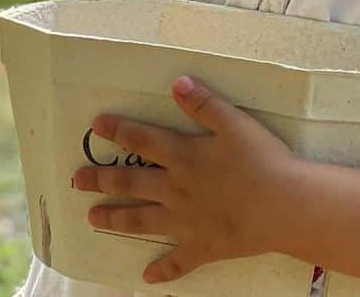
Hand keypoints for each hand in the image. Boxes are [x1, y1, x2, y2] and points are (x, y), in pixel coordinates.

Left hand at [72, 76, 295, 286]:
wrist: (283, 206)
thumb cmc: (262, 160)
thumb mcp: (234, 122)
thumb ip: (204, 103)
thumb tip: (176, 83)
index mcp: (183, 156)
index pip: (142, 140)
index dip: (119, 130)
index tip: (96, 126)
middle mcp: (176, 190)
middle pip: (132, 184)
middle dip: (102, 181)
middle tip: (77, 180)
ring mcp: (186, 223)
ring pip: (142, 221)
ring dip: (115, 219)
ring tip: (92, 218)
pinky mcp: (202, 248)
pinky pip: (177, 263)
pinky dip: (161, 271)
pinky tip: (146, 276)